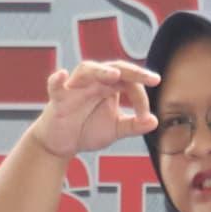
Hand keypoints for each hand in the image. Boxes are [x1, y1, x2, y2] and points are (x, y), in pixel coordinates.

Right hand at [29, 60, 157, 159]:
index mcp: (110, 86)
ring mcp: (75, 88)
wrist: (62, 143)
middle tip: (152, 79)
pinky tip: (62, 75)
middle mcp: (94, 82)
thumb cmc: (87, 129)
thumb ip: (133, 125)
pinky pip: (55, 86)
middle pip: (114, 68)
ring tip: (114, 74)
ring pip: (87, 70)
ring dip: (101, 71)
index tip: (145, 117)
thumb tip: (155, 121)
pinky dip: (56, 80)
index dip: (141, 98)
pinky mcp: (58, 99)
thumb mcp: (115, 130)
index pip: (130, 82)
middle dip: (133, 72)